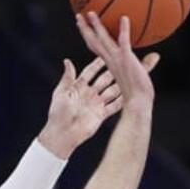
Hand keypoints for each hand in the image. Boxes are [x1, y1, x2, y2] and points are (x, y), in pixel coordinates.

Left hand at [40, 52, 159, 157]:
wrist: (63, 134)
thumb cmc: (57, 114)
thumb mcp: (61, 93)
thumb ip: (67, 78)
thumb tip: (67, 61)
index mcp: (79, 87)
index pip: (90, 71)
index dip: (98, 63)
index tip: (106, 54)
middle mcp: (90, 94)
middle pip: (104, 79)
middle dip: (114, 71)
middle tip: (123, 62)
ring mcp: (97, 104)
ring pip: (112, 91)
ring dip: (121, 84)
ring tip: (131, 76)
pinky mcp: (101, 114)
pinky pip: (114, 106)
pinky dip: (122, 100)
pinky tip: (130, 94)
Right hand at [75, 12, 155, 108]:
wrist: (138, 102)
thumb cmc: (138, 92)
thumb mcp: (141, 73)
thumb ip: (146, 63)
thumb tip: (156, 56)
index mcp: (110, 63)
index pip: (96, 47)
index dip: (88, 36)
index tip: (84, 27)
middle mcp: (110, 60)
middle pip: (93, 41)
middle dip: (85, 28)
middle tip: (79, 15)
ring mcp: (117, 59)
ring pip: (103, 40)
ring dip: (96, 26)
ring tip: (90, 13)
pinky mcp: (127, 59)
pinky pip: (124, 42)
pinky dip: (124, 30)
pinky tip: (124, 18)